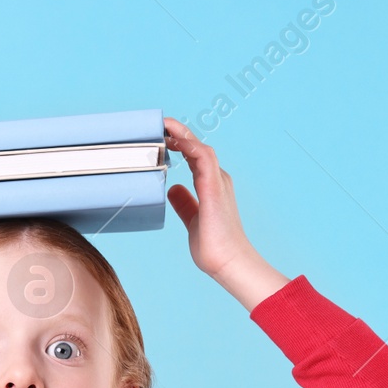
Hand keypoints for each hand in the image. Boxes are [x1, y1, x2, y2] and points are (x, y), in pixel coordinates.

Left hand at [163, 117, 286, 310]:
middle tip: (159, 124)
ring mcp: (217, 182)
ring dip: (183, 134)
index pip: (194, 156)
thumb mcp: (191, 219)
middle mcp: (216, 179)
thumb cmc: (213, 244)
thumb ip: (184, 203)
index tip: (162, 137)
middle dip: (179, 133)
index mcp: (211, 185)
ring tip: (165, 125)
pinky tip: (179, 141)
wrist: (227, 262)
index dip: (179, 143)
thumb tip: (173, 189)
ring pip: (201, 148)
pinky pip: (205, 159)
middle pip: (196, 147)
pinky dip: (192, 147)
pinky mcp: (215, 189)